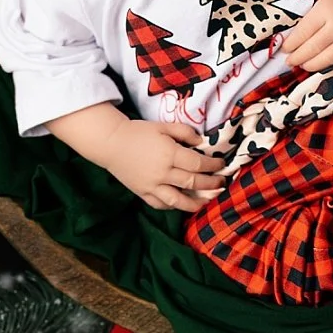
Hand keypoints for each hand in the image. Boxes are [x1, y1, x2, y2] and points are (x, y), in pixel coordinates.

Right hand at [95, 119, 228, 211]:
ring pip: (178, 200)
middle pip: (193, 183)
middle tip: (222, 183)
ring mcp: (152, 186)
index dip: (213, 166)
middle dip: (211, 184)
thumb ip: (184, 132)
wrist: (110, 143)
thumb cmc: (138, 132)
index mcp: (169, 154)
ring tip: (208, 201)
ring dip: (196, 203)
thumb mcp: (163, 126)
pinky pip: (161, 204)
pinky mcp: (142, 193)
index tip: (222, 165)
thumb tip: (202, 142)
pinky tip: (182, 204)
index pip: (198, 164)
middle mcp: (163, 173)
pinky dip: (173, 206)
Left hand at [283, 0, 332, 72]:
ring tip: (301, 65)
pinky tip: (318, 63)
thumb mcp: (323, 2)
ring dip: (310, 64)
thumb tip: (292, 42)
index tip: (284, 49)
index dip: (291, 44)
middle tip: (288, 61)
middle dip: (298, 57)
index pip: (303, 32)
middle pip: (313, 48)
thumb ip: (310, 20)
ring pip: (326, 59)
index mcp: (326, 10)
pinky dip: (326, 64)